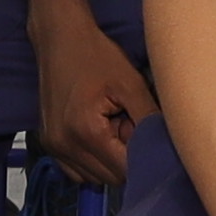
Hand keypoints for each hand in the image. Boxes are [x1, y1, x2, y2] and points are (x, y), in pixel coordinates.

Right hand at [33, 14, 153, 191]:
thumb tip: (166, 150)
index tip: (149, 138)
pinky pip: (78, 170)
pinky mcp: (48, 144)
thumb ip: (149, 121)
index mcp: (86, 133)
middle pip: (110, 178)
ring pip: (94, 177)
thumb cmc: (97, 56)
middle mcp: (65, 147)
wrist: (59, 38)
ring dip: (109, 160)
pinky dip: (93, 161)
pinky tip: (99, 135)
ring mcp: (53, 148)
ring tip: (113, 127)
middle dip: (126, 159)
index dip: (142, 159)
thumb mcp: (131, 84)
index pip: (125, 170)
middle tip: (129, 126)